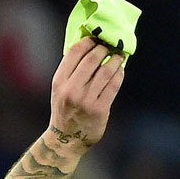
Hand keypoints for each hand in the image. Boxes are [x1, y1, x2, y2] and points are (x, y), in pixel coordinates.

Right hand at [46, 37, 125, 152]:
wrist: (66, 139)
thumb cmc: (65, 109)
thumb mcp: (60, 89)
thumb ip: (71, 70)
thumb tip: (90, 46)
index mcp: (59, 81)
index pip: (75, 52)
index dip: (88, 41)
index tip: (96, 38)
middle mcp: (71, 90)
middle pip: (92, 59)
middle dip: (104, 48)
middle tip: (110, 45)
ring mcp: (86, 100)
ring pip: (106, 71)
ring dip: (115, 60)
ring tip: (118, 55)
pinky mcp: (100, 109)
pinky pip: (113, 85)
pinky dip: (119, 74)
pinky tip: (120, 70)